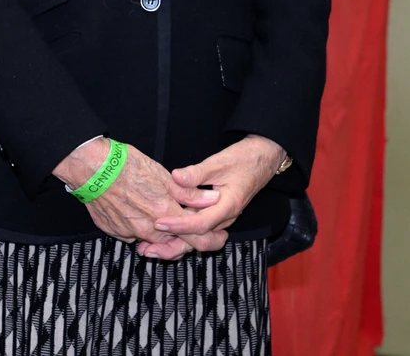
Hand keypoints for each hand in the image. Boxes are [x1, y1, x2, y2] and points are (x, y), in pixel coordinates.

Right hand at [53, 138, 218, 260]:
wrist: (90, 167)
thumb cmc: (125, 166)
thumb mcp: (164, 176)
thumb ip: (189, 193)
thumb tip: (211, 200)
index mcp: (165, 215)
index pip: (198, 239)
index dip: (213, 239)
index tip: (219, 236)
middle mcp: (149, 229)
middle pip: (176, 244)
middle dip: (185, 237)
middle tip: (190, 225)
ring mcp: (130, 233)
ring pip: (154, 240)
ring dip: (162, 233)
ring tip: (160, 214)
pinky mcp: (114, 231)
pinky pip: (133, 235)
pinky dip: (139, 227)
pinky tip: (136, 210)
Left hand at [154, 135, 286, 249]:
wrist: (262, 160)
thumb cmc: (243, 160)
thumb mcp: (219, 162)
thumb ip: (197, 172)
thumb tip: (176, 177)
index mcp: (227, 206)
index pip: (201, 223)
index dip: (179, 225)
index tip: (158, 223)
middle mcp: (225, 217)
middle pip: (199, 240)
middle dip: (173, 247)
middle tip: (147, 250)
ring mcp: (220, 218)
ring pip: (198, 238)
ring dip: (175, 244)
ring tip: (149, 247)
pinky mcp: (215, 214)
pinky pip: (198, 229)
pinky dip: (181, 234)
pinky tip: (164, 234)